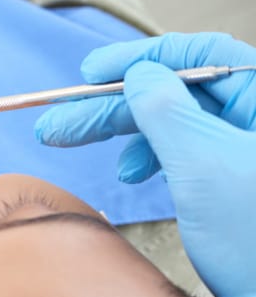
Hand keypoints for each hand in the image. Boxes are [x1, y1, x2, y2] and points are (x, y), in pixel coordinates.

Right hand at [34, 32, 255, 296]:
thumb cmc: (255, 238)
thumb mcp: (204, 164)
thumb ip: (167, 112)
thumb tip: (140, 75)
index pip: (200, 58)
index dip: (142, 59)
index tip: (91, 72)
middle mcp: (254, 121)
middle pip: (176, 93)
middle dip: (113, 105)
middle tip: (59, 123)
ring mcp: (242, 153)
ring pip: (172, 123)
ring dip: (122, 131)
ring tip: (76, 146)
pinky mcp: (228, 184)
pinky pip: (180, 153)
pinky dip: (147, 157)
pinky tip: (129, 174)